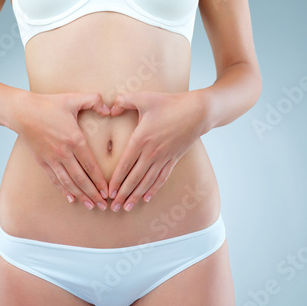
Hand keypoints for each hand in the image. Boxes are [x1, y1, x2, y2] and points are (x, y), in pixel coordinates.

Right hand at [11, 91, 110, 210]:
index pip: (91, 166)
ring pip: (68, 183)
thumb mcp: (73, 98)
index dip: (100, 181)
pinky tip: (72, 199)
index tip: (108, 191)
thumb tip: (109, 108)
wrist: (21, 111)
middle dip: (94, 194)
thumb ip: (94, 100)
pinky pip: (55, 180)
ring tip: (91, 206)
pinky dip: (64, 191)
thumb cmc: (49, 104)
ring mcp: (52, 159)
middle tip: (105, 205)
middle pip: (81, 179)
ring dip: (81, 196)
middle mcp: (63, 153)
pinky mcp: (42, 161)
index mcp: (74, 139)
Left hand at [107, 90, 212, 211]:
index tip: (108, 192)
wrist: (198, 112)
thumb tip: (109, 108)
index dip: (116, 180)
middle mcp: (152, 152)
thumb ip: (123, 101)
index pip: (125, 164)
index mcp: (141, 139)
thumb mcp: (144, 98)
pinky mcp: (173, 159)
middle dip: (123, 194)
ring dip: (135, 196)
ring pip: (147, 182)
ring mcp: (164, 158)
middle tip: (113, 207)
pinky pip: (161, 178)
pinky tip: (146, 199)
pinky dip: (153, 190)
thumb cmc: (170, 103)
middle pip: (134, 178)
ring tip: (126, 207)